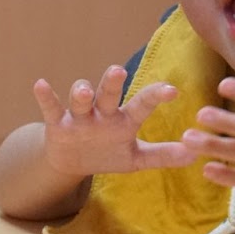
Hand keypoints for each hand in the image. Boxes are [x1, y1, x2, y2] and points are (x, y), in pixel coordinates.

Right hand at [32, 66, 195, 176]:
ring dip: (81, 92)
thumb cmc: (107, 153)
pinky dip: (46, 97)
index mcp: (123, 121)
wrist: (72, 163)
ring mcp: (80, 117)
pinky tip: (40, 84)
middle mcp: (103, 113)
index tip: (172, 91)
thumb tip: (194, 155)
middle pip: (109, 94)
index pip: (142, 105)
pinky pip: (51, 109)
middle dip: (112, 82)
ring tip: (84, 90)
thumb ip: (161, 155)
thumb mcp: (135, 159)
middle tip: (118, 70)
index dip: (155, 96)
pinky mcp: (59, 124)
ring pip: (81, 99)